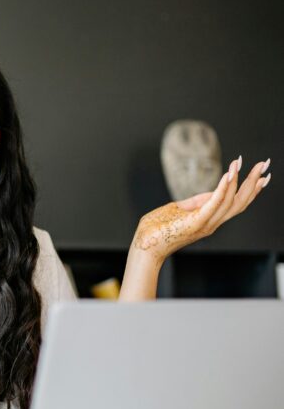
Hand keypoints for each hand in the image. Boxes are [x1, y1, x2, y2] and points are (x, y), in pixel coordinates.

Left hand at [132, 156, 271, 262]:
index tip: (263, 174)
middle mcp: (212, 223)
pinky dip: (223, 188)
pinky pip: (213, 203)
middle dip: (253, 182)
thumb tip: (210, 192)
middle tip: (265, 163)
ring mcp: (205, 224)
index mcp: (209, 220)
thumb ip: (195, 202)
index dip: (250, 189)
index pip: (236, 203)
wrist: (144, 245)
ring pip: (230, 201)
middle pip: (240, 202)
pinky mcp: (196, 222)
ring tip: (242, 163)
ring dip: (238, 180)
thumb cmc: (157, 229)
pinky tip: (229, 175)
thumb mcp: (179, 209)